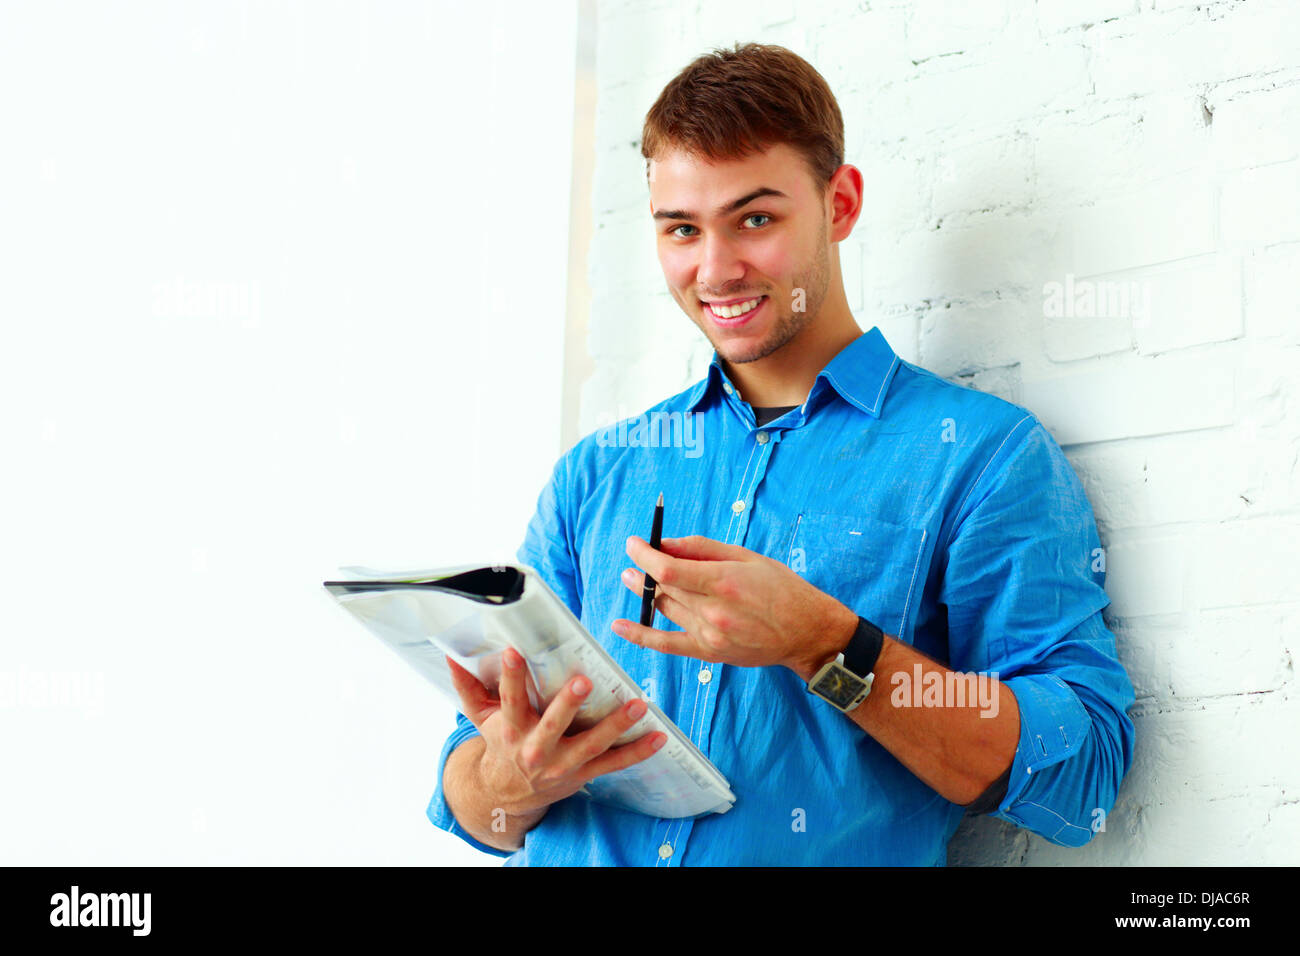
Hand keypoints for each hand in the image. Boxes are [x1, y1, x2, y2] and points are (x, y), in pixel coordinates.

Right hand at [445, 647, 666, 817]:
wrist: (508, 794)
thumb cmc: (499, 744)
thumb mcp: (478, 718)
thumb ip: (467, 687)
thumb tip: (450, 655)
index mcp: (510, 729)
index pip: (509, 699)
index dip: (510, 677)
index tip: (512, 651)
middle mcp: (536, 748)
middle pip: (553, 725)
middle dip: (568, 703)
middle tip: (584, 681)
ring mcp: (562, 764)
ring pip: (591, 744)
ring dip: (616, 725)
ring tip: (638, 704)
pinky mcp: (583, 774)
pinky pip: (613, 764)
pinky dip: (637, 751)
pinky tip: (659, 736)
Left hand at [613, 534, 857, 673]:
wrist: (806, 632)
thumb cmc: (782, 589)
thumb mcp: (747, 557)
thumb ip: (703, 549)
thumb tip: (667, 543)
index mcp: (724, 581)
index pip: (668, 568)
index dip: (644, 554)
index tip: (633, 543)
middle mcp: (714, 610)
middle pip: (664, 587)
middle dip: (644, 570)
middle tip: (634, 560)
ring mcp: (710, 635)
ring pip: (665, 609)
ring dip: (645, 593)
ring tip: (632, 579)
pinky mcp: (709, 653)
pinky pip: (667, 644)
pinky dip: (640, 635)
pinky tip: (620, 626)